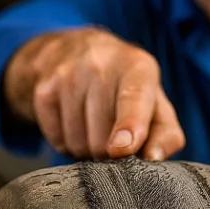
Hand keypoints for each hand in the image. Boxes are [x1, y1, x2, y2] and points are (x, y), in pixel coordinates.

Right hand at [3, 27, 184, 160]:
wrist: (75, 50)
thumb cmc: (126, 87)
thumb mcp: (155, 103)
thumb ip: (166, 134)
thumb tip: (153, 158)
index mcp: (137, 66)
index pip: (132, 98)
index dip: (129, 125)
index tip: (122, 147)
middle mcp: (101, 63)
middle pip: (102, 137)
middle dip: (109, 151)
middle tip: (113, 136)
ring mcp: (67, 74)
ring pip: (77, 142)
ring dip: (87, 149)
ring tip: (93, 127)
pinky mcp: (43, 89)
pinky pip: (56, 139)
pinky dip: (66, 143)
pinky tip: (74, 123)